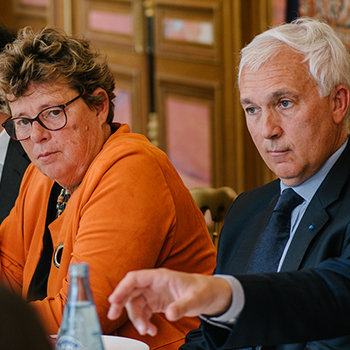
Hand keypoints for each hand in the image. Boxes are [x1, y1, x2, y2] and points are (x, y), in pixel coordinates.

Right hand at [107, 268, 231, 335]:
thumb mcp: (194, 299)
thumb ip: (181, 306)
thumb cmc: (201, 290)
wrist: (208, 294)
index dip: (122, 288)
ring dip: (137, 318)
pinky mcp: (156, 302)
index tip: (113, 300)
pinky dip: (144, 322)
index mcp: (160, 277)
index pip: (135, 278)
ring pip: (135, 304)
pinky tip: (151, 330)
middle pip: (130, 291)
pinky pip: (144, 312)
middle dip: (121, 303)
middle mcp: (154, 284)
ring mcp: (154, 293)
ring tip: (146, 330)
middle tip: (113, 316)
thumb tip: (169, 314)